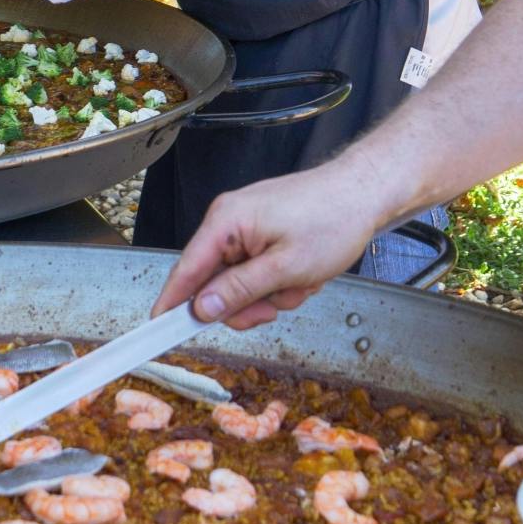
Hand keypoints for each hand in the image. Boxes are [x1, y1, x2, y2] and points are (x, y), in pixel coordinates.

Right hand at [153, 155, 391, 329]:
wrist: (366, 192)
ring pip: (241, 283)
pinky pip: (258, 272)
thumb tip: (200, 309)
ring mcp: (247, 228)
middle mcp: (229, 221)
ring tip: (301, 281)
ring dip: (272, 294)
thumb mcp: (286, 267)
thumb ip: (239, 290)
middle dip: (248, 302)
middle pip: (215, 284)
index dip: (171, 303)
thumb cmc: (332, 220)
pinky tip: (305, 273)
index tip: (157, 331)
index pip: (185, 269)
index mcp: (226, 222)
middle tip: (277, 304)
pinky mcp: (263, 233)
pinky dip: (281, 282)